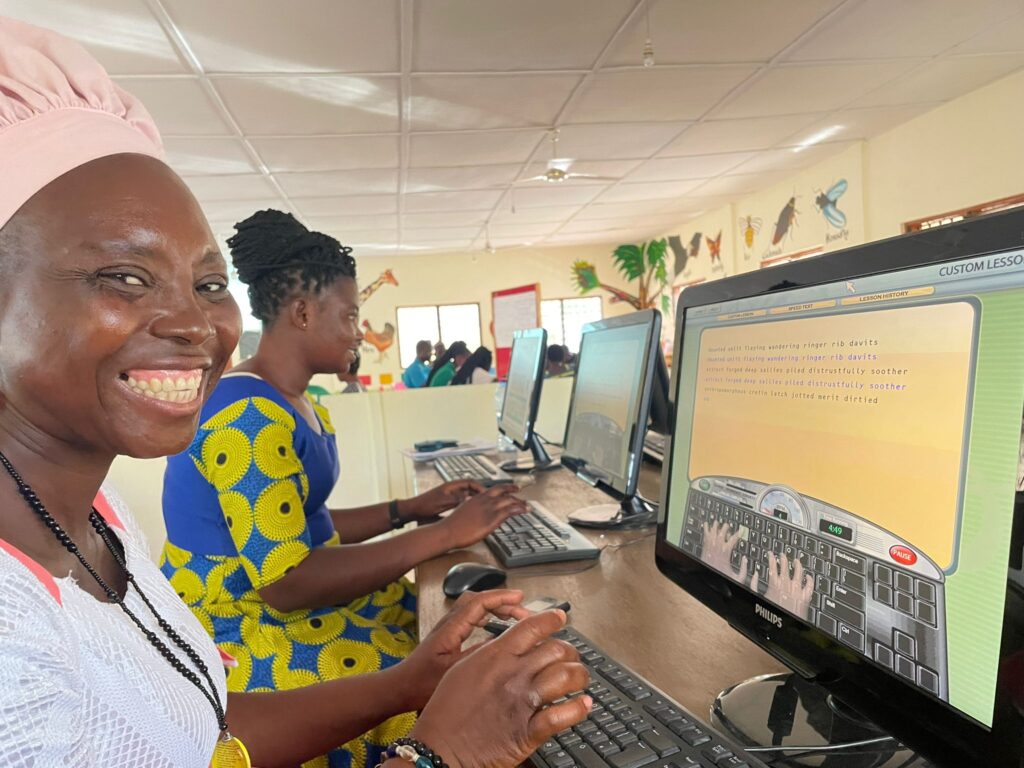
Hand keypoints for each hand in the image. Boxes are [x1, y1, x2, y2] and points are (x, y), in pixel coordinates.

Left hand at [398, 590, 530, 709]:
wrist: (400, 688)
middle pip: (477, 600)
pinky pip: (471, 616)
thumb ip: (476, 656)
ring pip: (474, 607)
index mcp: (449, 629)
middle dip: (501, 601)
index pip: (478, 603)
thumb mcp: (453, 672)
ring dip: (495, 607)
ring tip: (514, 615)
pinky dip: (487, 615)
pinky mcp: (448, 635)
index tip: (519, 598)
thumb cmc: (421, 683)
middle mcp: (448, 623)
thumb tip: (502, 643)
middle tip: (522, 610)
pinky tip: (496, 625)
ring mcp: (447, 628)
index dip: (500, 597)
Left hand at [405, 481, 483, 519]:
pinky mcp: (448, 503)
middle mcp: (452, 489)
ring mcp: (450, 496)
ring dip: (475, 500)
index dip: (479, 487)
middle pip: (470, 489)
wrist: (413, 510)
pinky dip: (468, 506)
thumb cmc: (425, 505)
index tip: (486, 494)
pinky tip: (471, 513)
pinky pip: (462, 503)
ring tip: (483, 507)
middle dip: (480, 494)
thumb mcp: (443, 502)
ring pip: (467, 496)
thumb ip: (456, 500)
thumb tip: (471, 499)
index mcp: (451, 486)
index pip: (470, 482)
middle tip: (488, 501)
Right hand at [410, 609, 591, 767]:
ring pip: (566, 676)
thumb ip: (489, 654)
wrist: (439, 748)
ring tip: (580, 679)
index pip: (532, 627)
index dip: (551, 619)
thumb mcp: (462, 669)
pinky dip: (579, 709)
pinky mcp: (528, 731)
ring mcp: (522, 702)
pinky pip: (563, 715)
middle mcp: (512, 675)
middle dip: (569, 651)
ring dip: (579, 676)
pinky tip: (583, 705)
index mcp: (495, 656)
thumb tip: (509, 644)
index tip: (560, 617)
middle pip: (556, 649)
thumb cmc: (445, 712)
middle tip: (571, 656)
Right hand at [440, 485, 528, 549]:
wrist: (448, 531)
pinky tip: (524, 510)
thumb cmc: (453, 525)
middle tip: (522, 496)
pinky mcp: (492, 519)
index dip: (505, 488)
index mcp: (476, 497)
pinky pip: (509, 511)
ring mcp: (488, 509)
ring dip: (520, 502)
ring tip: (527, 506)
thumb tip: (475, 509)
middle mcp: (484, 500)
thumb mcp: (463, 511)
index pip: (494, 489)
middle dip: (514, 493)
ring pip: (509, 501)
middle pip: (503, 493)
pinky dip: (519, 509)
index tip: (512, 488)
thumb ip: (472, 508)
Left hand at [701, 520, 740, 573]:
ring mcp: (710, 548)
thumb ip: (744, 569)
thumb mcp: (737, 577)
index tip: (741, 530)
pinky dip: (706, 530)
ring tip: (716, 522)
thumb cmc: (722, 578)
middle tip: (727, 525)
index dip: (738, 534)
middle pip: (721, 534)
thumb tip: (745, 559)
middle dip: (725, 528)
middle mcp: (717, 549)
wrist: (709, 580)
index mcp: (726, 554)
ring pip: (712, 534)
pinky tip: (705, 525)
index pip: (733, 540)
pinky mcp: (704, 549)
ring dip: (715, 527)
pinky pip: (705, 537)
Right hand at [740, 553, 814, 618]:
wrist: (784, 626)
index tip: (770, 554)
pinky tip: (808, 576)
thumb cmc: (770, 614)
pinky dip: (810, 579)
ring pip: (799, 572)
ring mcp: (797, 590)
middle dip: (783, 559)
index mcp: (774, 584)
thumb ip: (753, 585)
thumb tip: (754, 575)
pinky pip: (810, 585)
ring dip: (798, 565)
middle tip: (782, 555)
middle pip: (786, 567)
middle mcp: (787, 584)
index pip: (773, 566)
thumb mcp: (757, 598)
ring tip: (797, 561)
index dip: (771, 558)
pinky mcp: (806, 597)